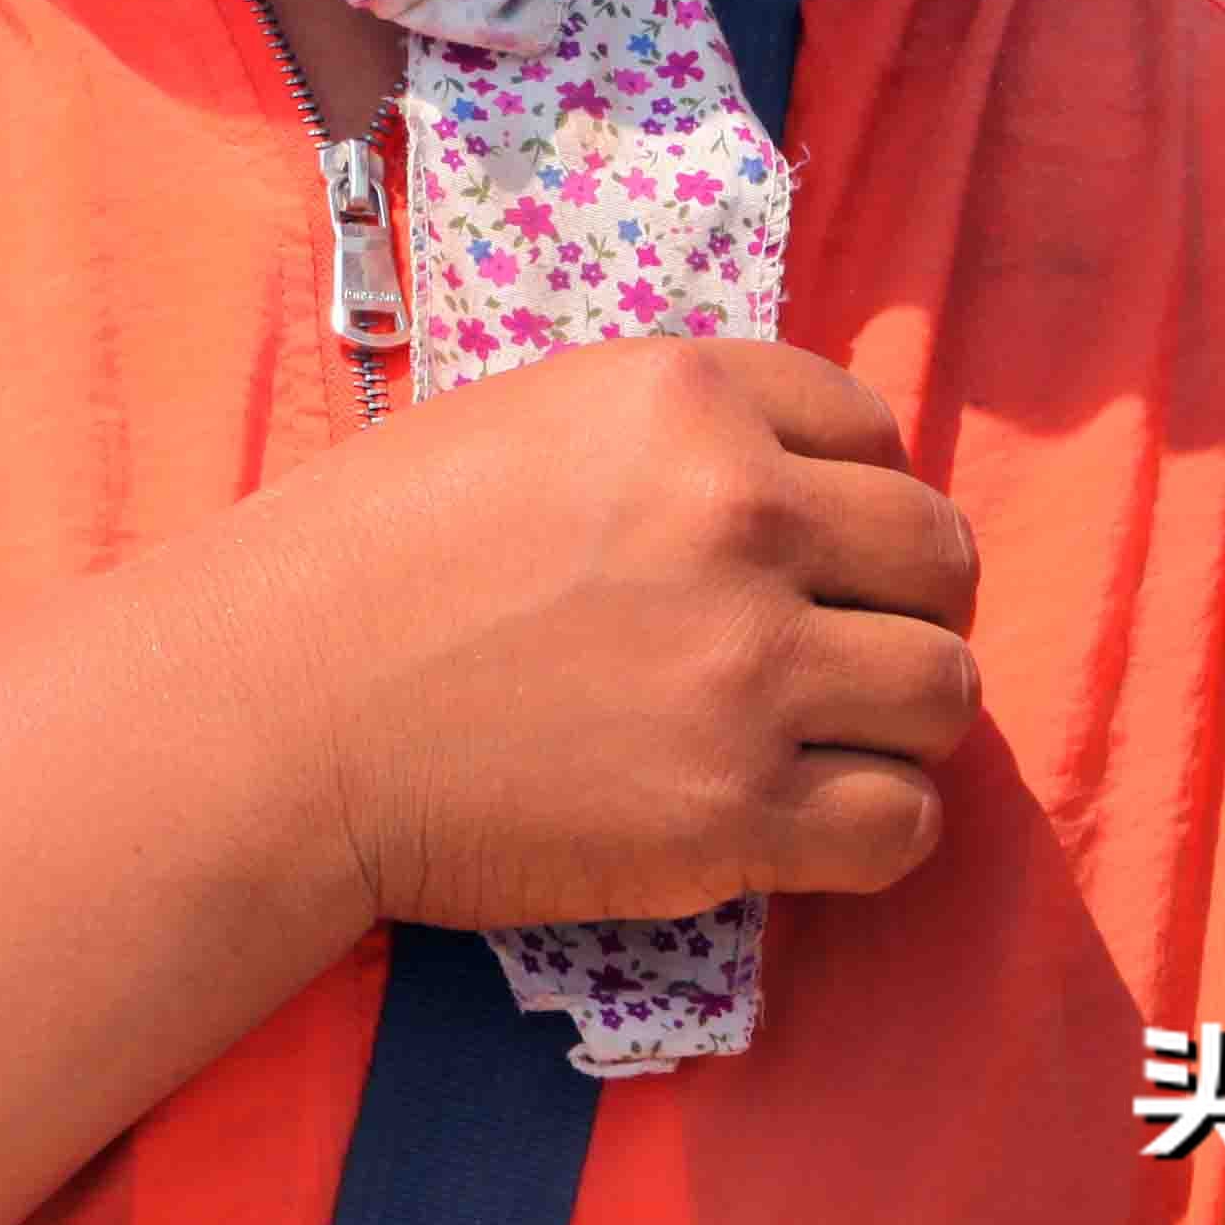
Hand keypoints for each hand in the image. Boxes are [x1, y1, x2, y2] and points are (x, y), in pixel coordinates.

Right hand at [203, 336, 979, 930]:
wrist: (280, 711)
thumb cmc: (374, 556)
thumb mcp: (533, 417)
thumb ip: (678, 434)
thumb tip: (802, 484)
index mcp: (687, 398)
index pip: (873, 431)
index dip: (852, 492)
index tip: (808, 542)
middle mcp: (739, 518)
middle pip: (939, 558)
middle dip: (902, 599)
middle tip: (832, 640)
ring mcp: (745, 672)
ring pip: (944, 692)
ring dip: (896, 714)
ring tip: (821, 730)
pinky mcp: (731, 816)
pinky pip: (902, 825)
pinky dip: (874, 826)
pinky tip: (806, 815)